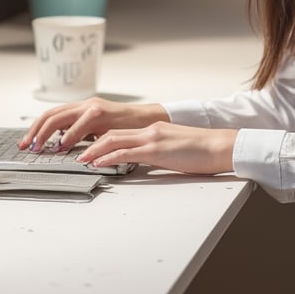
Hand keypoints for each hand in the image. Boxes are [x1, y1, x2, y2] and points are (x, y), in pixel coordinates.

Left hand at [20, 98, 169, 152]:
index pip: (52, 115)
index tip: (27, 142)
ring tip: (46, 149)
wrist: (149, 118)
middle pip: (53, 115)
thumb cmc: (125, 126)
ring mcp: (96, 109)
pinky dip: (73, 137)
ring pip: (65, 118)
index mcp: (82, 109)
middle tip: (29, 147)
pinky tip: (68, 148)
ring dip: (52, 135)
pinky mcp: (107, 116)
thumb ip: (80, 133)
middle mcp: (86, 105)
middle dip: (37, 132)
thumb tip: (60, 144)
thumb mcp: (97, 129)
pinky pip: (85, 126)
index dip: (36, 129)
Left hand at [74, 122, 237, 176]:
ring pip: (113, 140)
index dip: (98, 140)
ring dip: (92, 150)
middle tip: (74, 152)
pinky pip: (125, 152)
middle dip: (89, 142)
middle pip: (110, 133)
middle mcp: (148, 131)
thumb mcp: (174, 149)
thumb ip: (157, 151)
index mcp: (152, 130)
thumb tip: (144, 161)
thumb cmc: (202, 151)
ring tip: (78, 159)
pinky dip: (107, 157)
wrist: (219, 146)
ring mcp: (151, 139)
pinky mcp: (155, 150)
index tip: (84, 148)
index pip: (119, 132)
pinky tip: (96, 163)